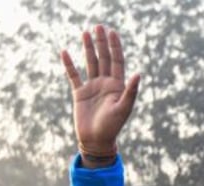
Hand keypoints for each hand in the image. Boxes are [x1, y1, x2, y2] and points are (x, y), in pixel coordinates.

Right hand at [60, 25, 139, 164]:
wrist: (96, 141)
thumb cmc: (112, 127)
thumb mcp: (123, 108)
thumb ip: (130, 91)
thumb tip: (138, 74)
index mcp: (117, 86)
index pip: (117, 61)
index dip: (115, 47)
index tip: (112, 32)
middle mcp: (105, 84)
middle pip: (104, 58)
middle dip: (101, 43)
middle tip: (99, 26)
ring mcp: (92, 87)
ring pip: (90, 63)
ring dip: (88, 48)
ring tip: (85, 32)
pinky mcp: (79, 93)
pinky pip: (73, 75)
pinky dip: (69, 64)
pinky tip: (65, 52)